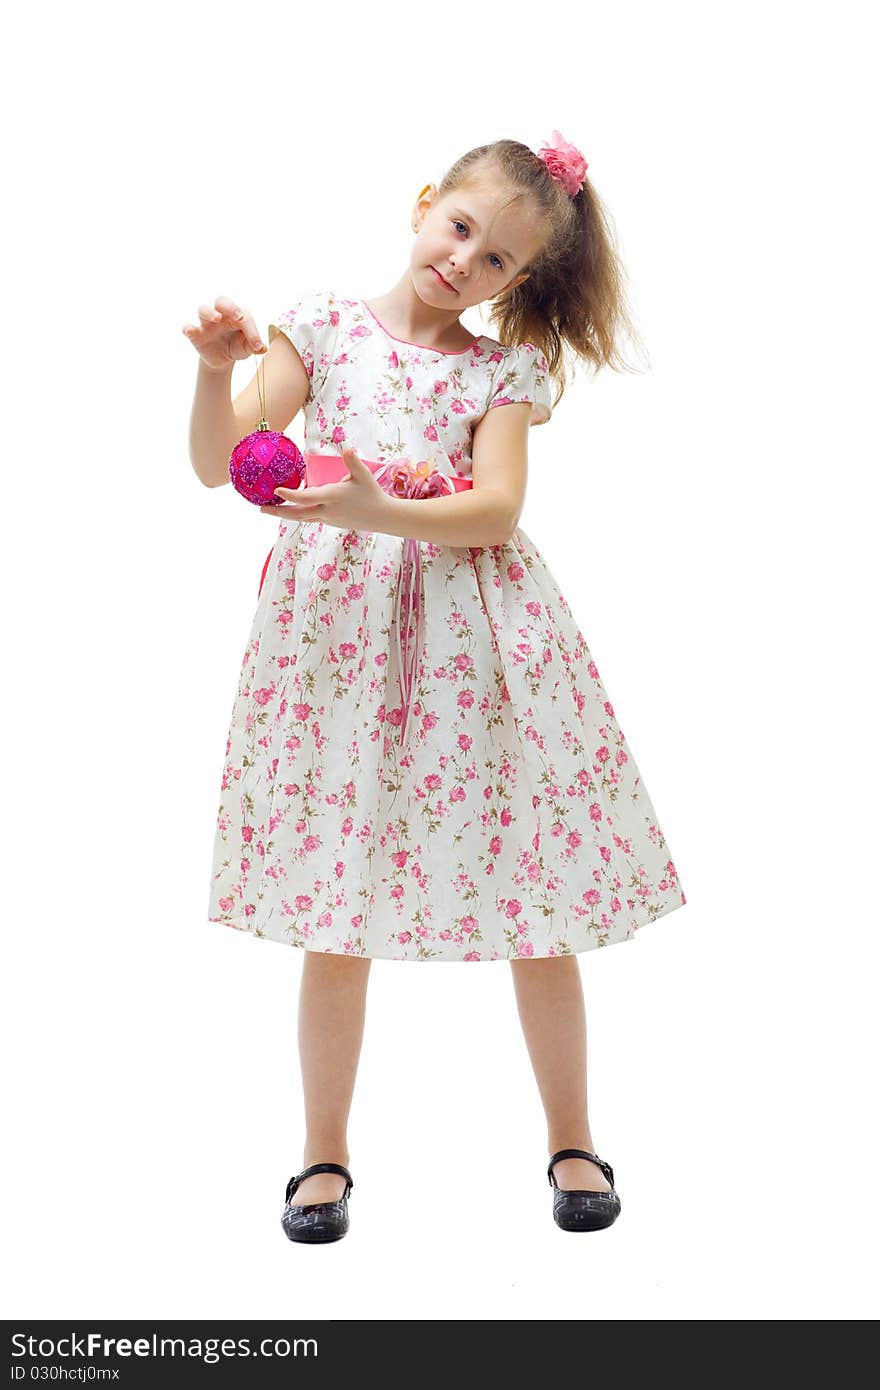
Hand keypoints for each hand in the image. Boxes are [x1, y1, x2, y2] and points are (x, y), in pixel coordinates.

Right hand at [181, 295, 266, 371]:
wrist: (223, 359)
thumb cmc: (237, 346)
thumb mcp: (247, 348)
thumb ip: (253, 346)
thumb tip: (262, 348)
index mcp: (237, 315)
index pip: (245, 316)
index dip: (252, 330)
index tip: (257, 346)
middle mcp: (221, 314)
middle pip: (222, 301)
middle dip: (231, 307)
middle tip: (239, 317)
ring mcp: (207, 323)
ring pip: (203, 309)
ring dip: (210, 312)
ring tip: (217, 319)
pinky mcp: (196, 335)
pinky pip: (188, 328)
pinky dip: (188, 328)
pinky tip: (189, 331)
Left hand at [259, 447, 396, 531]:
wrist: (381, 517)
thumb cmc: (372, 493)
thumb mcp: (364, 475)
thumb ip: (353, 462)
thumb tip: (346, 449)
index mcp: (333, 498)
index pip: (307, 498)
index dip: (291, 495)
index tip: (277, 490)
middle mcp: (327, 511)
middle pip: (298, 514)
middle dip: (279, 512)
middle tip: (261, 508)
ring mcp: (327, 519)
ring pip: (302, 517)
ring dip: (286, 514)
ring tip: (270, 509)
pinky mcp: (329, 522)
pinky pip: (309, 517)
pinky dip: (298, 513)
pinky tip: (290, 508)